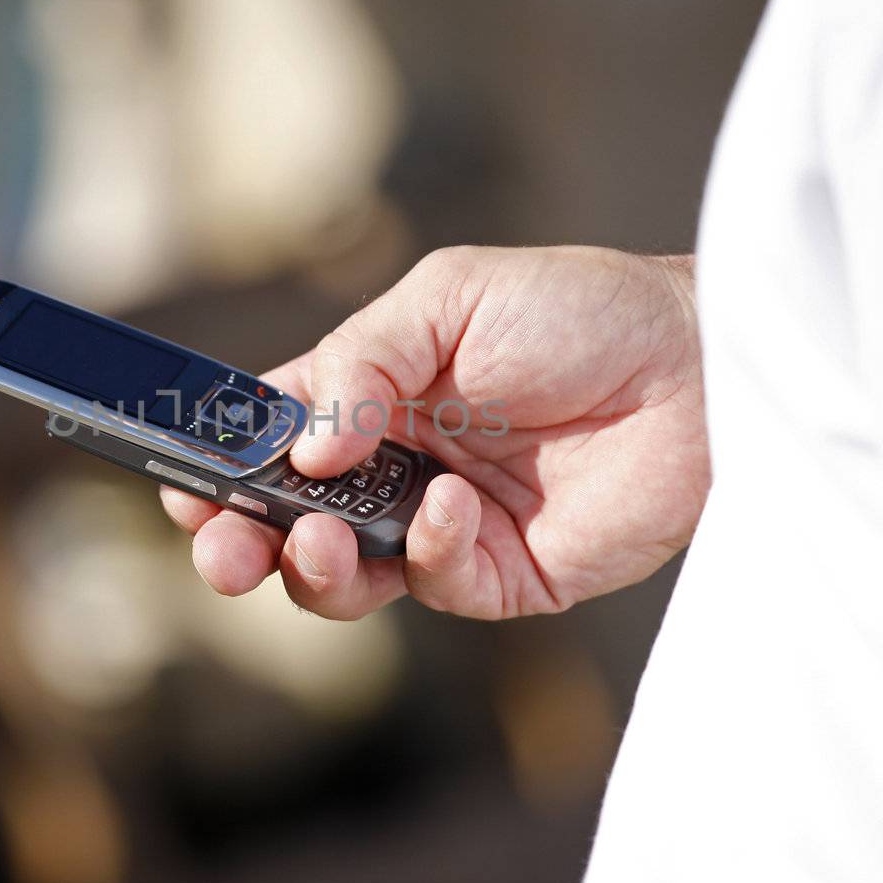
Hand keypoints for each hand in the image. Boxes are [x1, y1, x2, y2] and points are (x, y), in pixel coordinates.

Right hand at [161, 245, 709, 619]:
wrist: (700, 368)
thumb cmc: (580, 310)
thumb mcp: (449, 299)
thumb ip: (361, 365)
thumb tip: (303, 452)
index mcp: (370, 393)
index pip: (271, 438)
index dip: (220, 464)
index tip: (182, 481)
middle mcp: (395, 464)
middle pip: (288, 523)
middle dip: (240, 542)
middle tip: (221, 551)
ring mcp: (443, 525)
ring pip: (343, 576)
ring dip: (313, 566)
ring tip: (319, 537)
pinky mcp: (502, 574)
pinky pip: (434, 582)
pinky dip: (426, 550)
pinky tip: (452, 503)